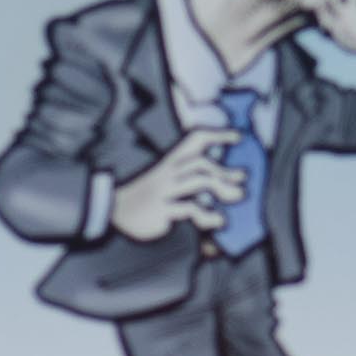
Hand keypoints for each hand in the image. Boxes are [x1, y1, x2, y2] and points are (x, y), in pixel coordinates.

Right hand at [107, 126, 242, 244]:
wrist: (113, 211)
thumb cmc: (146, 197)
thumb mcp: (166, 182)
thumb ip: (191, 182)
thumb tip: (225, 187)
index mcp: (170, 163)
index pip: (195, 140)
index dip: (217, 135)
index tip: (237, 137)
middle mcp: (168, 174)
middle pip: (200, 162)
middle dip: (225, 170)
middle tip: (242, 178)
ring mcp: (165, 191)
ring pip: (199, 180)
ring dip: (223, 187)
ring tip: (239, 196)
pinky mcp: (162, 210)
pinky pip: (190, 208)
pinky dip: (209, 215)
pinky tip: (219, 220)